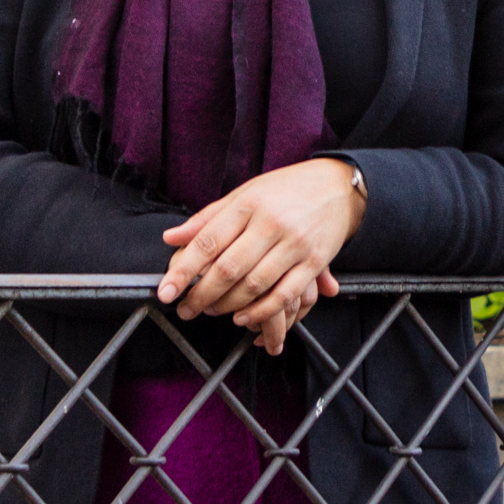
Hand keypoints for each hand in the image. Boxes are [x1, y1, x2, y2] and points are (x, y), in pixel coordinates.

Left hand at [156, 158, 365, 355]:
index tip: (166, 291)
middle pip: (228, 268)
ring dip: (228, 305)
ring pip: (254, 284)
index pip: (207, 242)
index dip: (183, 271)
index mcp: (248, 204)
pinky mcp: (314, 261)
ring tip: (211, 310)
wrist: (337, 187)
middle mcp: (271, 223)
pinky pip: (284, 294)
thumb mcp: (243, 195)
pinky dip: (260, 311)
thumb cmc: (285, 190)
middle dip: (201, 295)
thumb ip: (207, 219)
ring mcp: (295, 243)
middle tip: (186, 308)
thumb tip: (171, 238)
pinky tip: (243, 316)